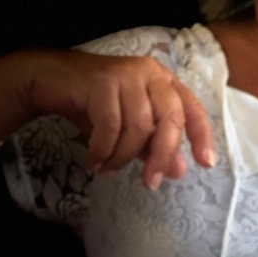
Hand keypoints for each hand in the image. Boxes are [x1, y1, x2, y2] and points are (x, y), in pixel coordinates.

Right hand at [26, 50, 214, 188]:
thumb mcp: (128, 129)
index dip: (201, 136)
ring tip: (107, 167)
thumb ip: (154, 147)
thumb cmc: (94, 104)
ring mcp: (126, 74)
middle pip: (170, 119)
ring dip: (123, 156)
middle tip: (149, 183)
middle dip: (161, 155)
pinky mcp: (101, 81)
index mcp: (163, 81)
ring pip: (138, 127)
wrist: (51, 80)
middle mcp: (150, 73)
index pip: (192, 109)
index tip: (206, 164)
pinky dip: (103, 150)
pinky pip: (110, 126)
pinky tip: (94, 159)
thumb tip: (179, 171)